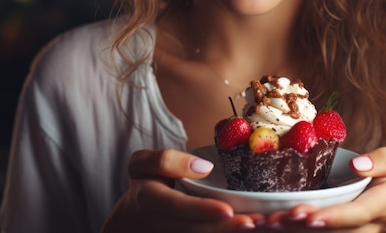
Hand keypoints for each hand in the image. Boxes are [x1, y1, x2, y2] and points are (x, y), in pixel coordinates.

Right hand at [101, 148, 262, 231]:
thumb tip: (203, 167)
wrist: (130, 220)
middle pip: (191, 230)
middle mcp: (156, 224)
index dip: (200, 209)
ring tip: (255, 227)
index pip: (175, 205)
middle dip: (222, 229)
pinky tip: (247, 232)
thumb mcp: (142, 163)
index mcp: (146, 199)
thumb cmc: (145, 184)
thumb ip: (166, 160)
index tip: (227, 209)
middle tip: (253, 222)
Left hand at [265, 142, 385, 231]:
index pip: (357, 215)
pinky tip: (264, 225)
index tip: (308, 216)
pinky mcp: (334, 231)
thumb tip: (358, 164)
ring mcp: (350, 232)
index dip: (334, 218)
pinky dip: (290, 231)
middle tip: (274, 219)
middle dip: (302, 228)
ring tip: (265, 223)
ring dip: (291, 232)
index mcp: (382, 205)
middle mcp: (365, 226)